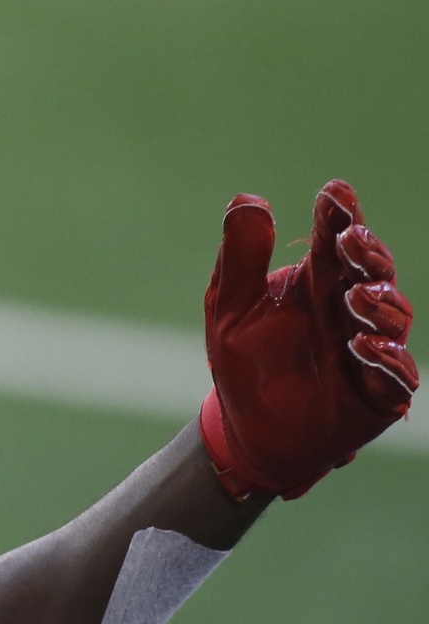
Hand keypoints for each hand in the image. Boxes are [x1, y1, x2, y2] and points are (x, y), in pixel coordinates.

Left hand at [199, 181, 416, 498]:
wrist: (248, 431)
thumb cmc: (244, 362)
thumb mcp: (229, 308)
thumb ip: (241, 258)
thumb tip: (247, 199)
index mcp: (320, 282)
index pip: (336, 240)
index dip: (340, 215)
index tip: (333, 192)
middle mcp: (353, 309)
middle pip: (374, 272)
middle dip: (367, 254)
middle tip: (349, 239)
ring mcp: (372, 350)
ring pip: (394, 319)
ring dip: (380, 304)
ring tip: (355, 296)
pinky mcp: (379, 393)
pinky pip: (395, 375)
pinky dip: (385, 360)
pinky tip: (363, 347)